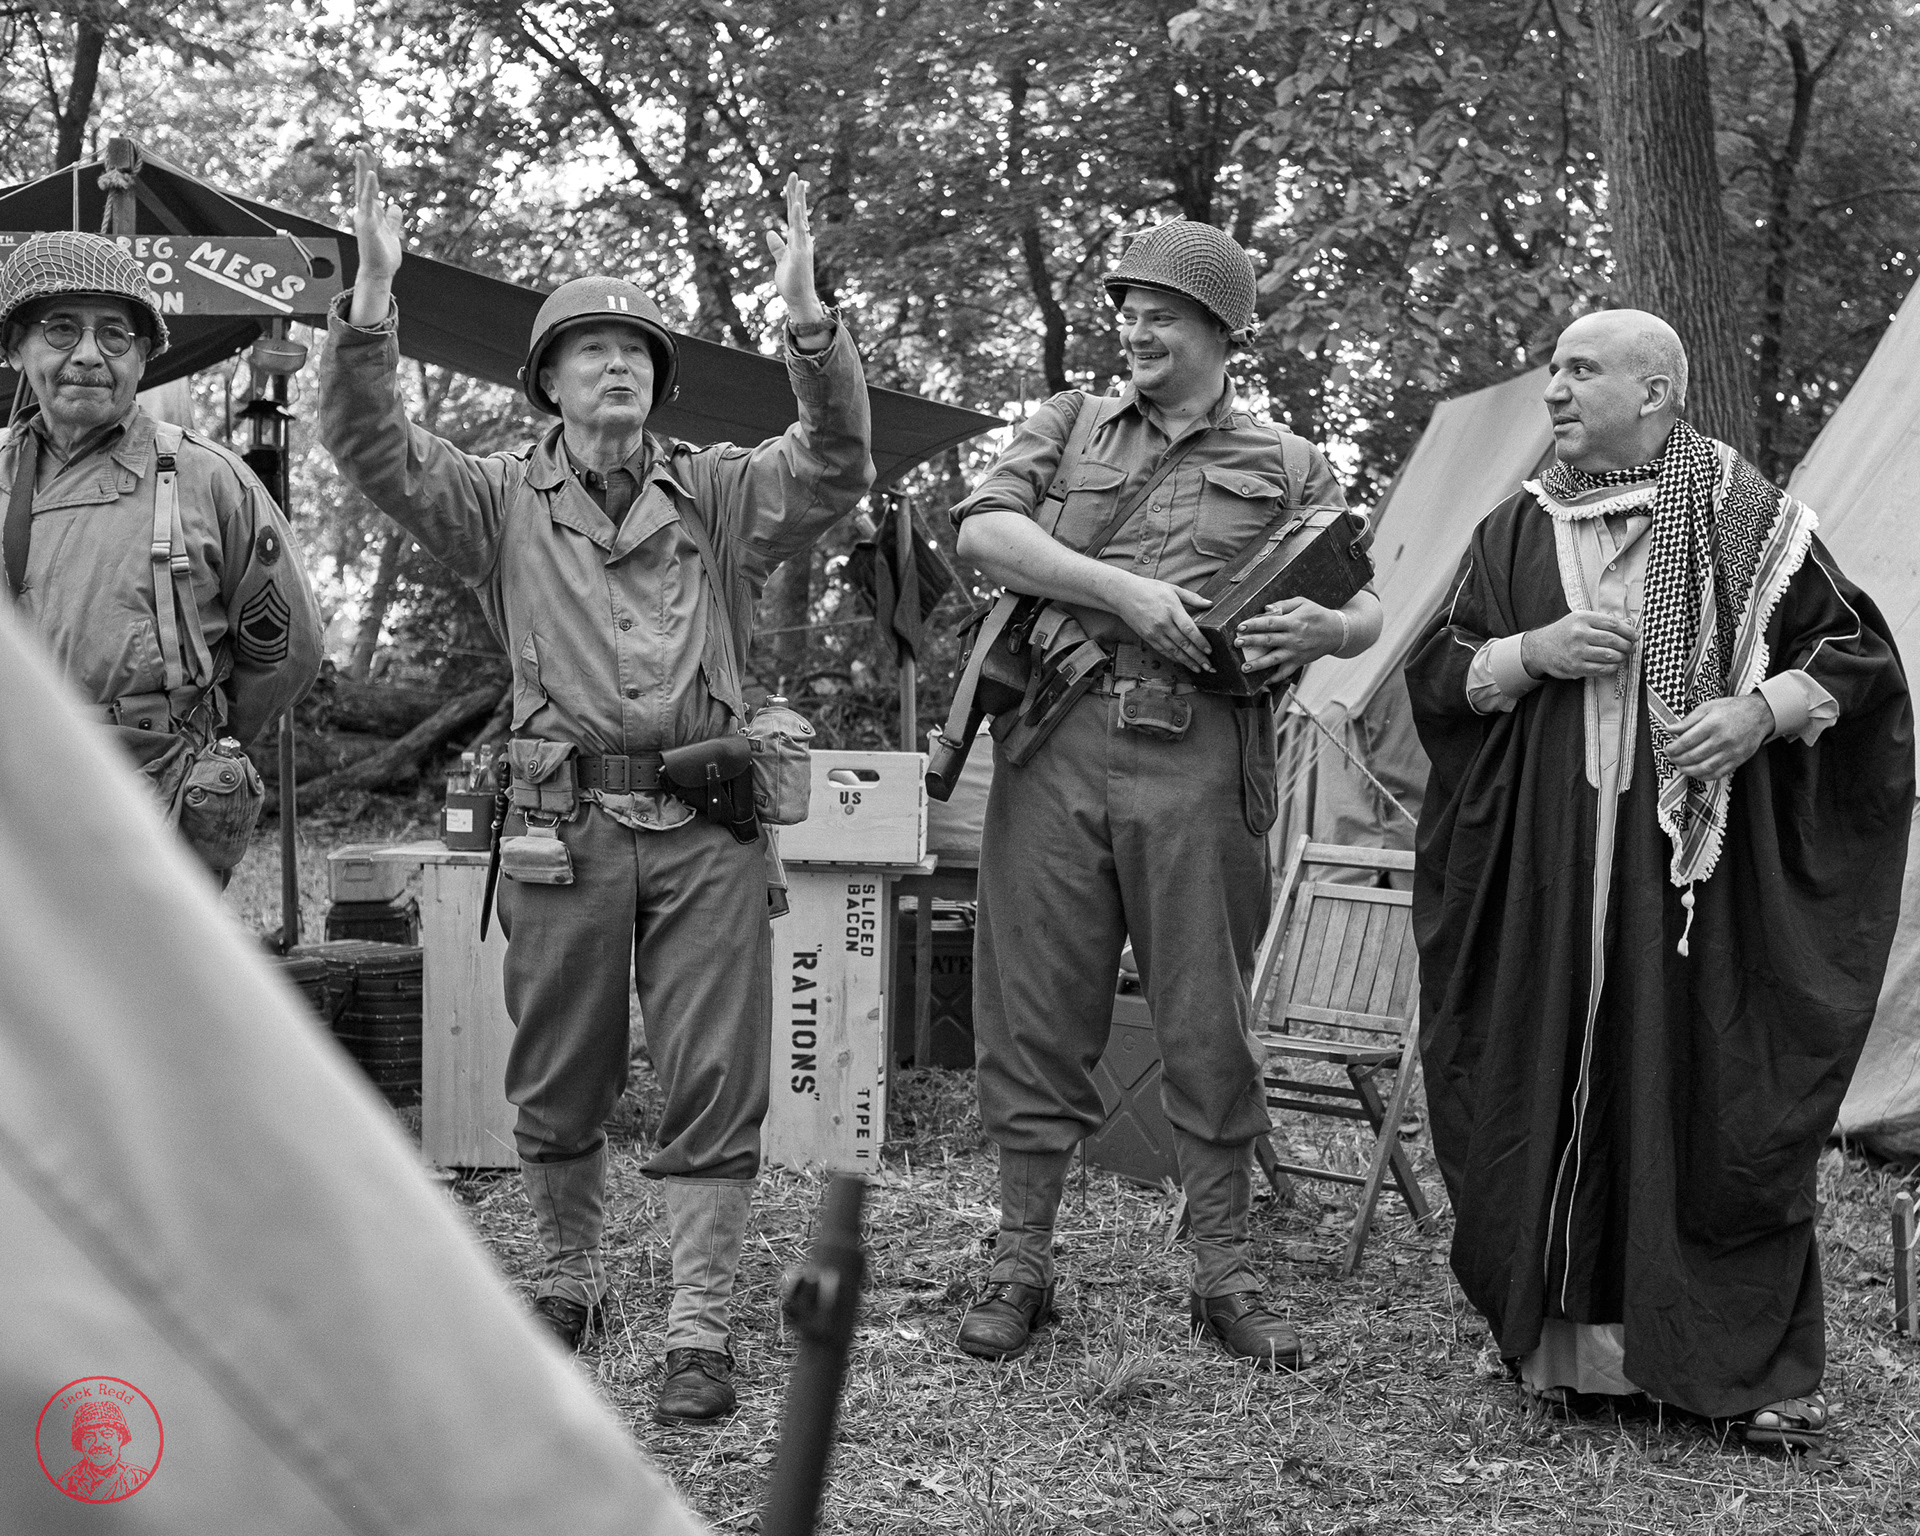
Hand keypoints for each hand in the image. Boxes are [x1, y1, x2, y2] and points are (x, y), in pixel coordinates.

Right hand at [352, 148, 404, 285]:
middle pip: (364, 183)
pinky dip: (369, 188)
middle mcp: (365, 212)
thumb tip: (395, 206)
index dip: (370, 170)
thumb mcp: (392, 233)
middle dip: (363, 164)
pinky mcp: (368, 223)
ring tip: (362, 151)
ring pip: (363, 188)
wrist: (379, 272)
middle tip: (363, 145)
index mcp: (372, 213)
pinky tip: (371, 174)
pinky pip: (368, 202)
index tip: (369, 154)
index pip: (370, 187)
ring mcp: (364, 217)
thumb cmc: (384, 256)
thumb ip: (393, 219)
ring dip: (363, 169)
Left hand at [766, 172, 823, 324]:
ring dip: (799, 200)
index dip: (793, 199)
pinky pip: (799, 233)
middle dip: (796, 193)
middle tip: (794, 174)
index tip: (793, 183)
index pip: (793, 216)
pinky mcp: (800, 253)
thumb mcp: (781, 260)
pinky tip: (796, 206)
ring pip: (800, 218)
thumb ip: (777, 246)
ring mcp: (802, 245)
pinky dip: (797, 219)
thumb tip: (771, 232)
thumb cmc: (791, 282)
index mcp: (796, 240)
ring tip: (799, 182)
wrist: (799, 300)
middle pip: (798, 212)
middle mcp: (802, 240)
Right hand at [1111, 576, 1213, 671]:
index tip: (1210, 650)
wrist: (1124, 594)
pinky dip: (1174, 658)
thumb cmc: (1149, 589)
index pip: (1189, 629)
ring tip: (1199, 669)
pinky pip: (1163, 651)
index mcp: (1172, 609)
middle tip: (1209, 666)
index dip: (1200, 642)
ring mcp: (1154, 632)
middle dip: (1198, 657)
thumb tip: (1210, 604)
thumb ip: (1192, 597)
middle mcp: (1163, 623)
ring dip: (1187, 662)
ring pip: (1174, 651)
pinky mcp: (1147, 637)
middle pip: (1183, 644)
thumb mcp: (1173, 588)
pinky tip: (1183, 662)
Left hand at [1235, 596, 1343, 674]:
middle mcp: (1293, 638)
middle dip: (1251, 642)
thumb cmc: (1317, 615)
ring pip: (1274, 659)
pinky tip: (1262, 681)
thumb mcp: (1303, 603)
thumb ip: (1283, 605)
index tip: (1240, 626)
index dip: (1254, 624)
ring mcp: (1295, 652)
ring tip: (1244, 668)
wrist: (1337, 632)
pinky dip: (1274, 679)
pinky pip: (1284, 673)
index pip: (1270, 622)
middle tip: (1236, 643)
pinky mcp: (1298, 662)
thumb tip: (1265, 608)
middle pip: (1268, 640)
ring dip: (1258, 664)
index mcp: (1293, 622)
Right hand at [1521, 610, 1637, 678]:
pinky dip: (1612, 667)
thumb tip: (1628, 626)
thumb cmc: (1564, 633)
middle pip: (1613, 640)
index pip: (1613, 623)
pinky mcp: (1576, 667)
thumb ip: (1602, 622)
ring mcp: (1577, 652)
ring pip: (1610, 655)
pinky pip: (1602, 669)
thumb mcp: (1579, 620)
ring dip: (1621, 657)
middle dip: (1627, 645)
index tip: (1635, 636)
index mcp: (1582, 618)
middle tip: (1631, 647)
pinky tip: (1613, 664)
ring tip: (1623, 656)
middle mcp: (1579, 634)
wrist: (1539, 648)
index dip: (1628, 631)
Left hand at [1665, 694, 1773, 780]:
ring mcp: (1732, 752)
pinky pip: (1718, 773)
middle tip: (1671, 758)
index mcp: (1713, 724)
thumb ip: (1687, 721)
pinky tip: (1695, 772)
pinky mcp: (1738, 760)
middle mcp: (1723, 739)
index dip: (1673, 748)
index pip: (1687, 741)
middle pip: (1694, 756)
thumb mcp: (1708, 707)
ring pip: (1705, 767)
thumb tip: (1668, 729)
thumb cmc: (1731, 709)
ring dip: (1688, 770)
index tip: (1667, 749)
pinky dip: (1703, 776)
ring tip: (1680, 767)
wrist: (1760, 714)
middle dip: (1678, 759)